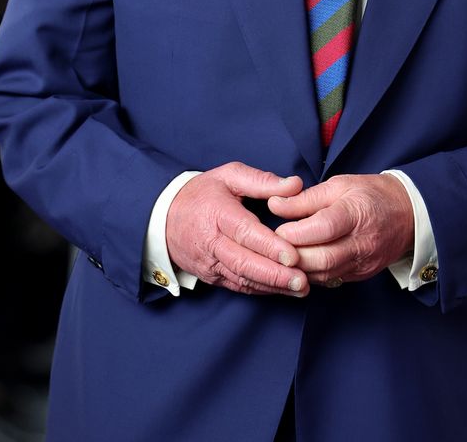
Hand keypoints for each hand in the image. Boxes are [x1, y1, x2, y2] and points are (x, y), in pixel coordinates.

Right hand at [165, 162, 308, 296]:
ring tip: (300, 288)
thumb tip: (295, 184)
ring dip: (272, 286)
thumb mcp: (229, 176)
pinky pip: (238, 286)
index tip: (293, 256)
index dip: (269, 246)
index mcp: (218, 214)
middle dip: (275, 274)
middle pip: (245, 262)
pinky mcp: (212, 276)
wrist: (164, 219)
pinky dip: (261, 290)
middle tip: (302, 280)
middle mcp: (213, 242)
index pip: (245, 233)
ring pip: (242, 278)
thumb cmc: (202, 194)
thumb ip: (262, 180)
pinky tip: (282, 290)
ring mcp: (211, 263)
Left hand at [269, 174, 413, 285]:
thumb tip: (274, 205)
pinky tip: (304, 263)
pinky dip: (313, 273)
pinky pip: (331, 279)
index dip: (296, 232)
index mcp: (356, 212)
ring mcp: (364, 262)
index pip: (323, 227)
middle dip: (293, 255)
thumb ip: (305, 198)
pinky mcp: (362, 275)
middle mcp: (362, 242)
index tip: (278, 229)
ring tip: (286, 255)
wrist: (407, 213)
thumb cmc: (371, 194)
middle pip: (322, 258)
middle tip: (276, 246)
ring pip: (324, 274)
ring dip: (300, 268)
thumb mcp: (339, 185)